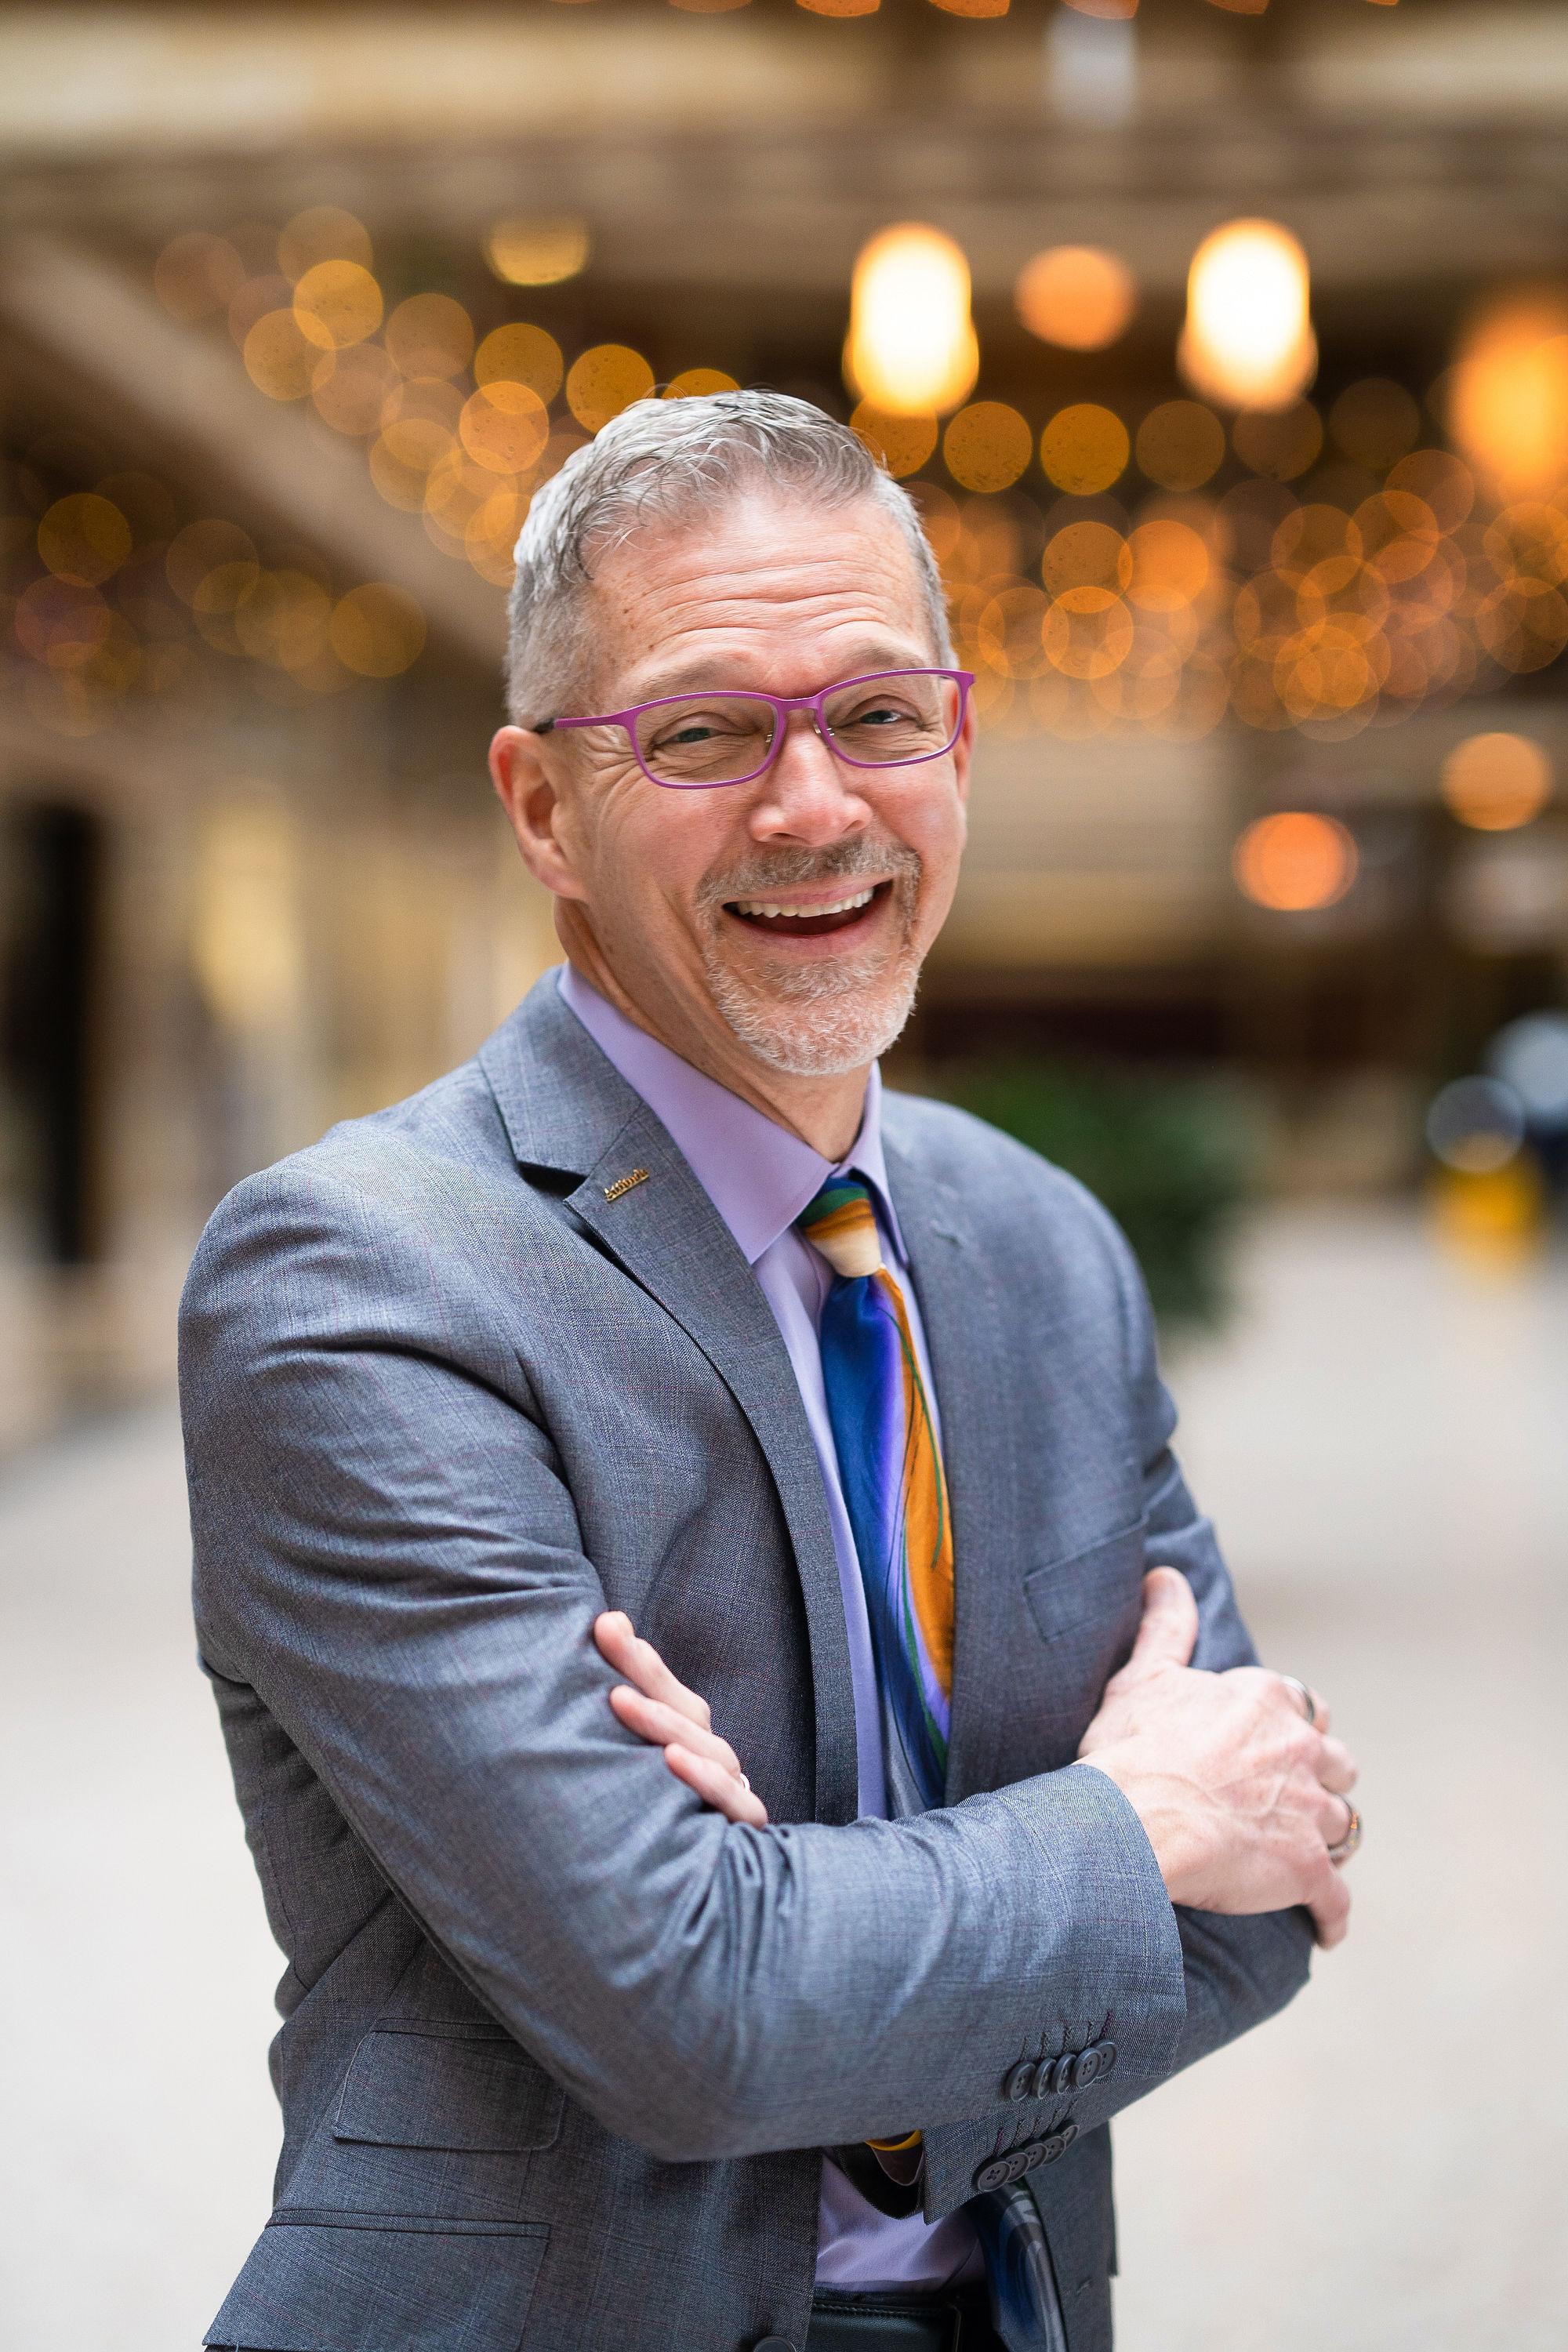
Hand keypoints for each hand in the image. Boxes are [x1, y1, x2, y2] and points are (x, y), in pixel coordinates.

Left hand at [593, 1611, 768, 1827]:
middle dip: (645, 1674)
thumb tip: (583, 1655)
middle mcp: (712, 1764)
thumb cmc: (650, 1833)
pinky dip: (706, 1780)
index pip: (666, 1691)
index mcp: (688, 1745)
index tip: (603, 1624)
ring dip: (666, 1724)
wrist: (689, 1917)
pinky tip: (674, 1762)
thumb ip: (617, 1725)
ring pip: (710, 1751)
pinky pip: (735, 1804)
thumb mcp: (628, 1778)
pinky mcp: (741, 1835)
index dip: (636, 1657)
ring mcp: (730, 1797)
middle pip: (687, 1713)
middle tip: (607, 1641)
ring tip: (623, 1702)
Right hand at [1077, 1568, 1359, 1948]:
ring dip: (1329, 1840)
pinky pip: (1336, 1900)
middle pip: (1338, 1763)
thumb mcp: (1144, 1676)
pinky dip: (1333, 1915)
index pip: (1303, 1706)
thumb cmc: (1131, 1748)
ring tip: (1309, 1855)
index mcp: (1265, 1701)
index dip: (1293, 1725)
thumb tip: (1165, 1577)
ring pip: (1343, 1826)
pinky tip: (1326, 1928)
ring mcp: (1309, 1812)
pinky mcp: (1308, 1870)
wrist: (1132, 1821)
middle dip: (1323, 1779)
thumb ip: (1167, 1626)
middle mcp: (1301, 1750)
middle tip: (1296, 1797)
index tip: (1278, 1740)